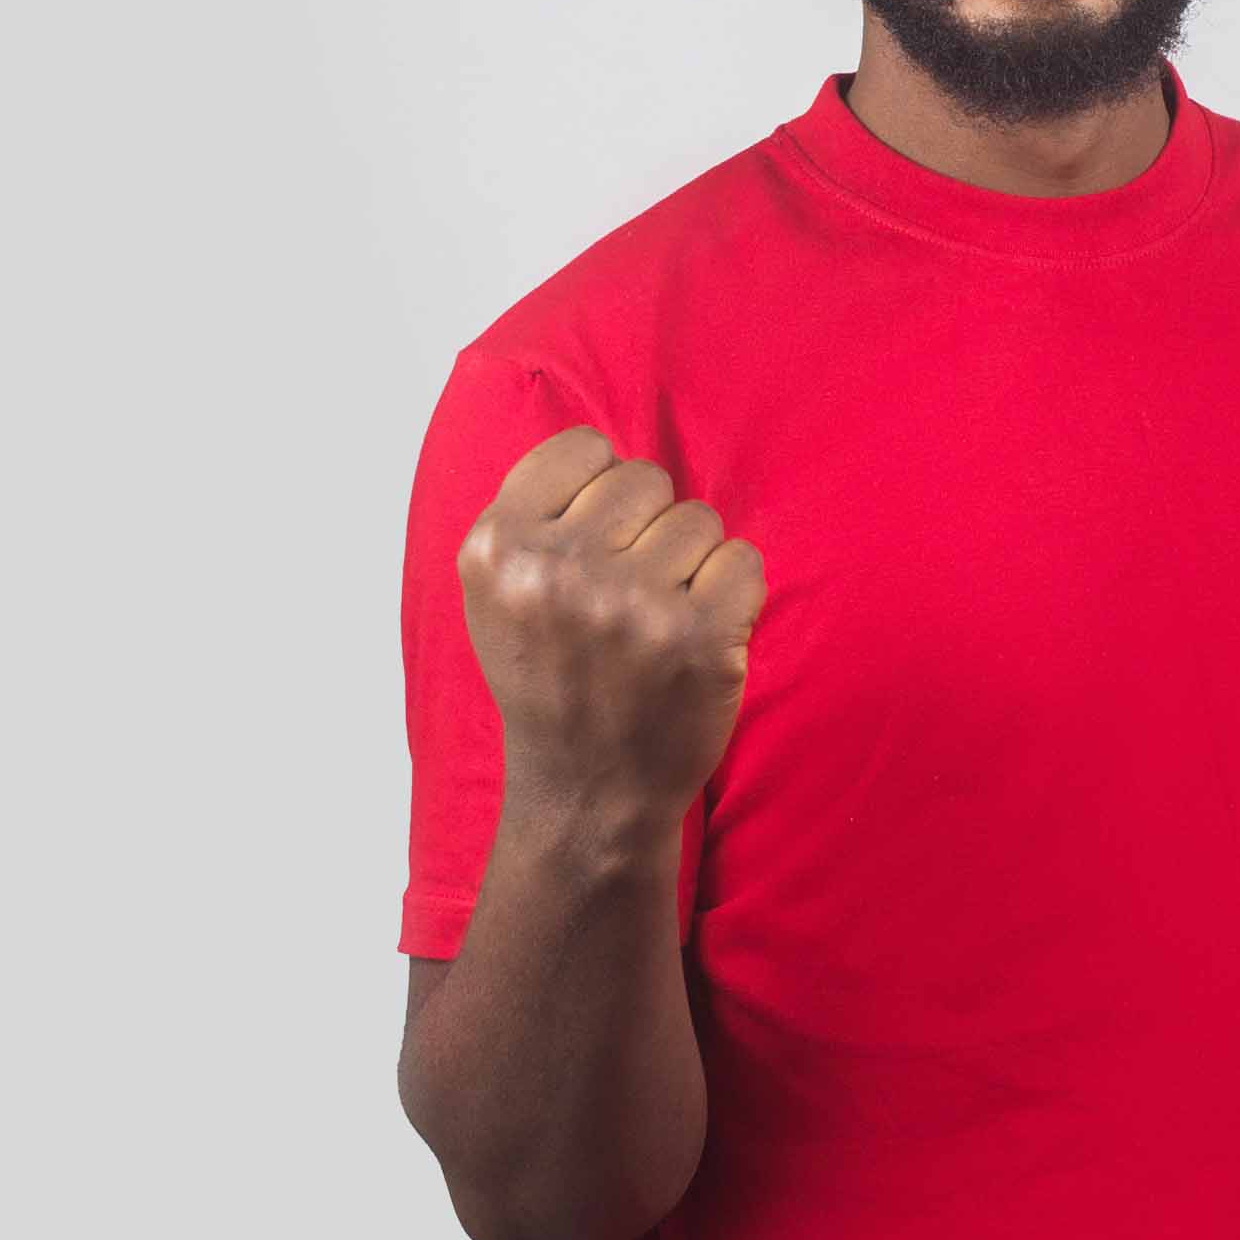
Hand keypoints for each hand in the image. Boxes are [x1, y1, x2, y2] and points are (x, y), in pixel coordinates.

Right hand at [458, 426, 767, 825]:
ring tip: (658, 620)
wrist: (587, 793)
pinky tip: (698, 637)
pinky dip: (732, 595)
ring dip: (690, 563)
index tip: (594, 543)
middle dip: (648, 527)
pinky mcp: (700, 639)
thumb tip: (600, 447)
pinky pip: (744, 561)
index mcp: (497, 550)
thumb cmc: (549, 679)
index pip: (583, 449)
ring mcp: (632, 607)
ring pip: (698, 519)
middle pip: (646, 480)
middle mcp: (558, 572)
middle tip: (628, 593)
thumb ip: (532, 511)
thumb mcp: (496, 592)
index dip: (600, 491)